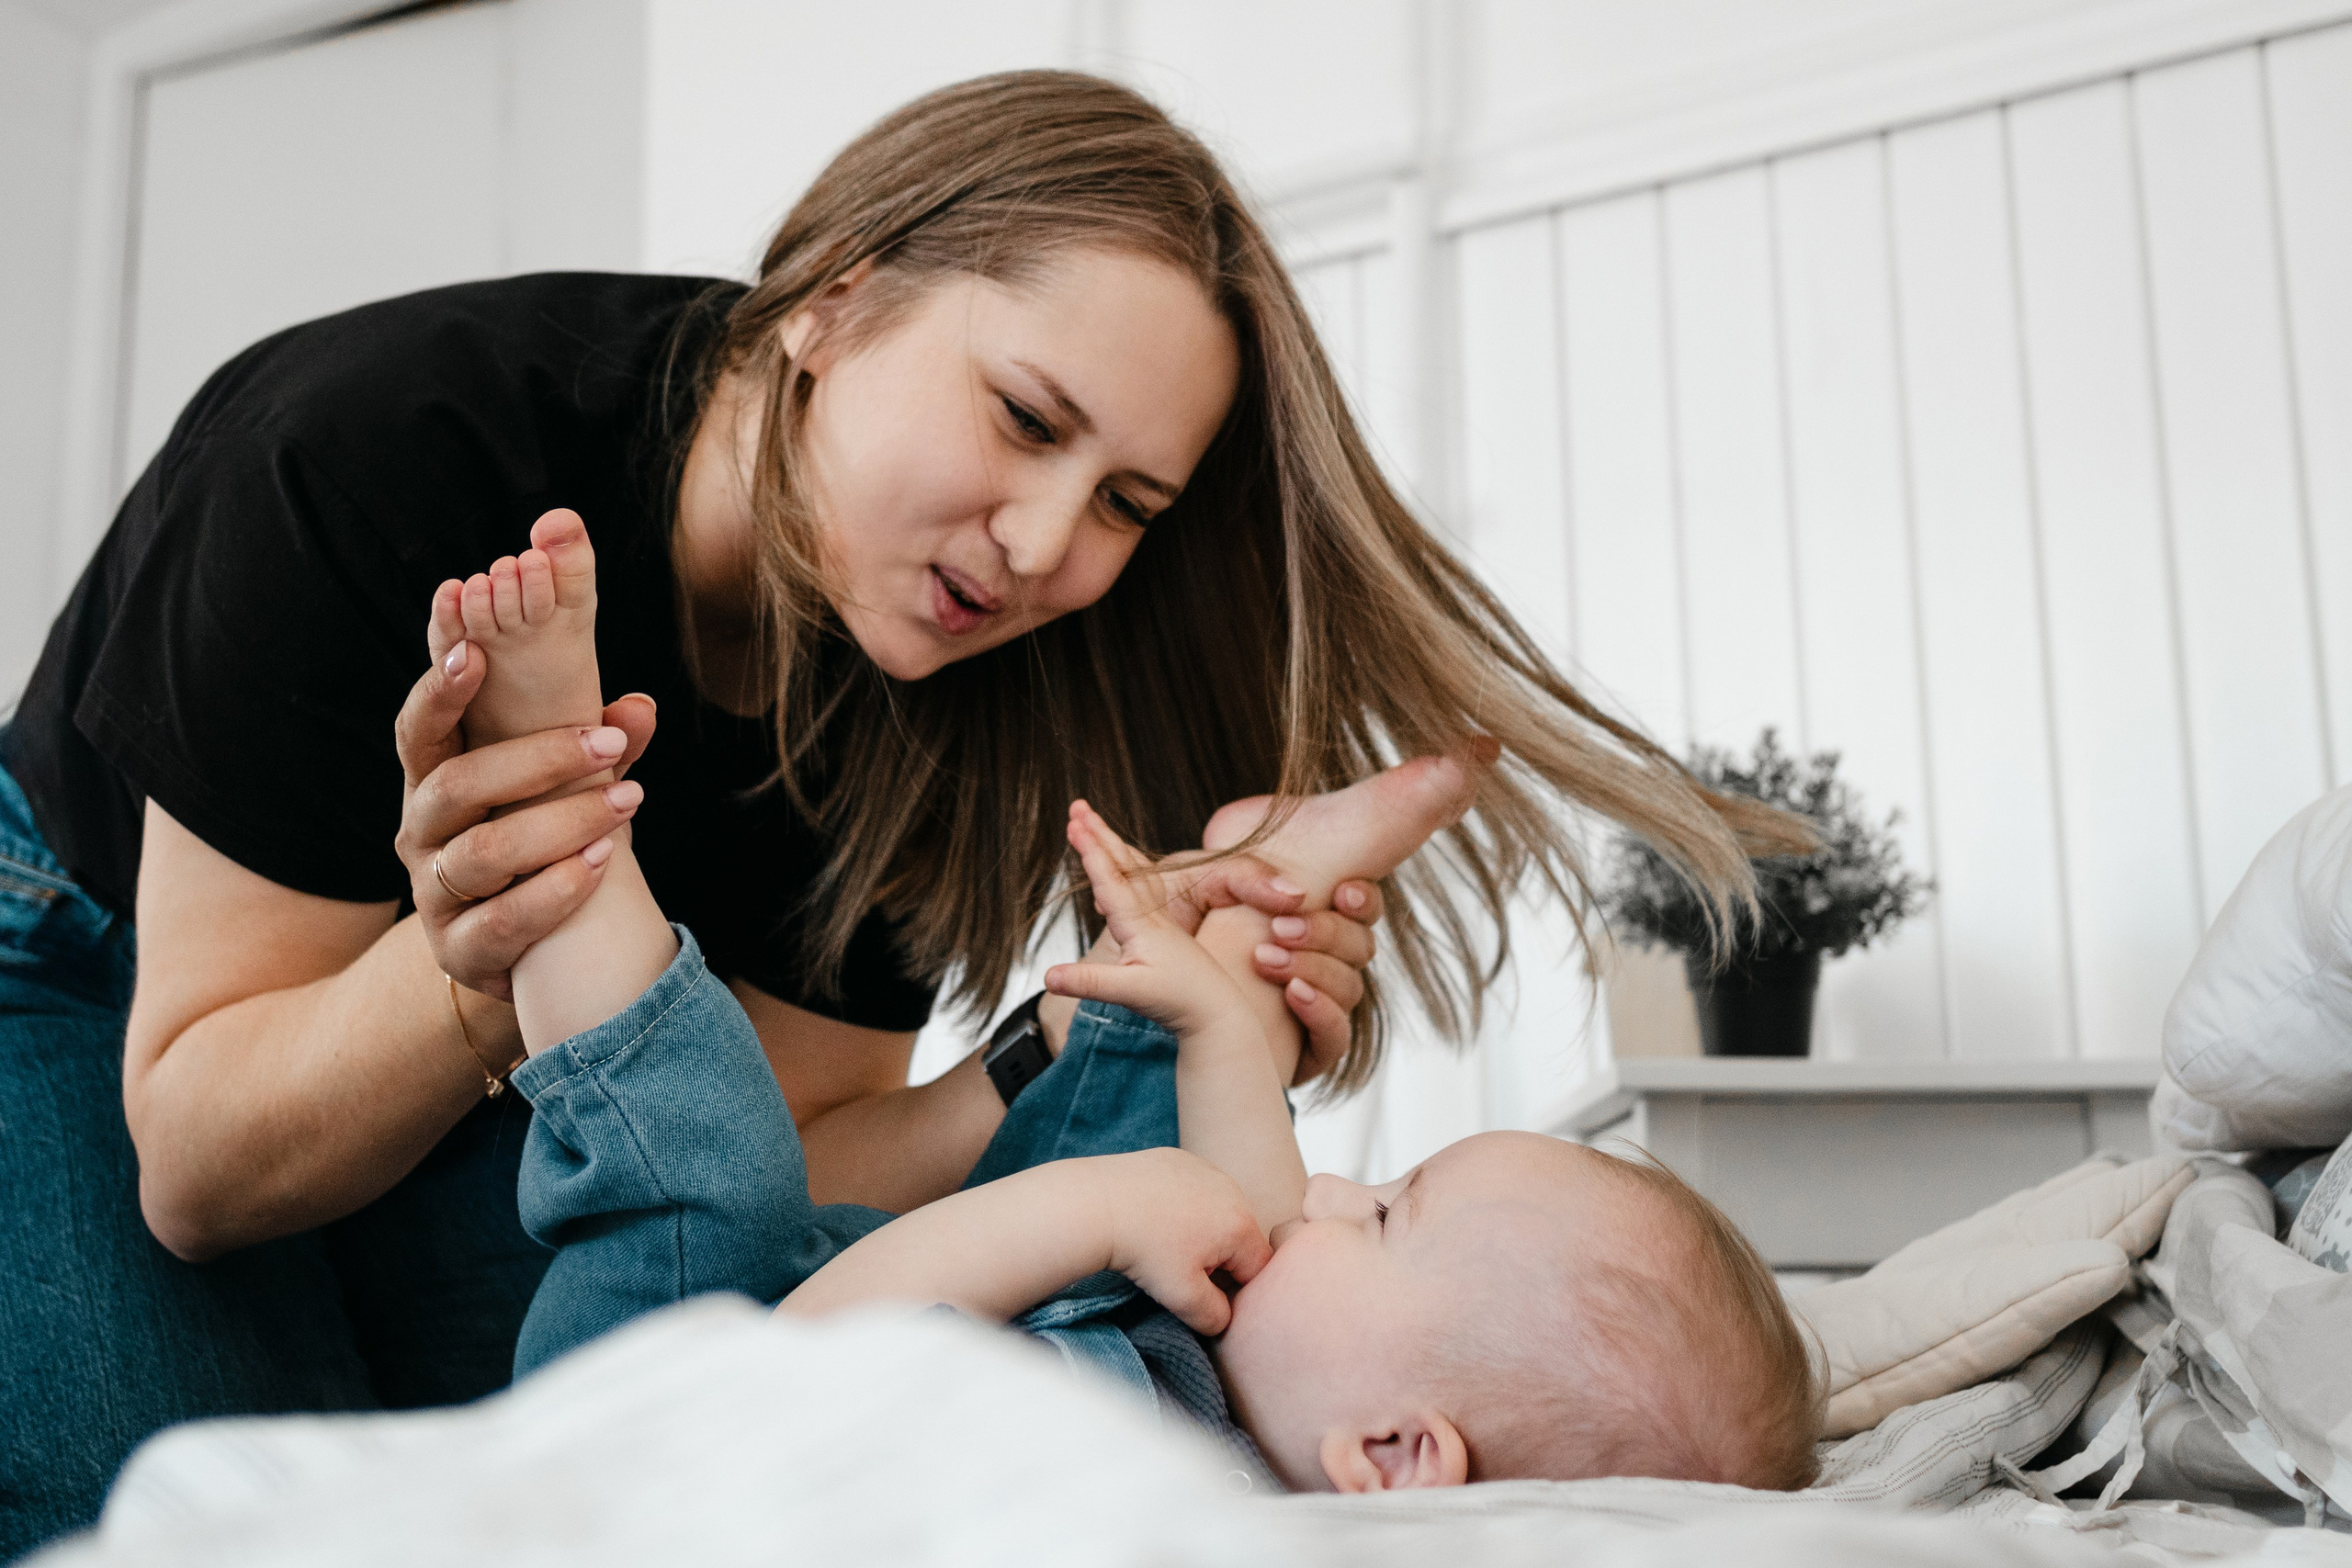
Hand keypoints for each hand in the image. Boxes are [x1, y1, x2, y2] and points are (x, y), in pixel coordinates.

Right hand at [393, 641, 655, 1000]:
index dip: (439, 691)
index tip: (475, 651)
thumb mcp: (564, 791)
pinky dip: (557, 889)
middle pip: (457, 785)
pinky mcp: (460, 949)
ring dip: (561, 824)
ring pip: (484, 853)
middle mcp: (420, 833)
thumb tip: (639, 707)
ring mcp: (433, 894)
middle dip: (538, 759)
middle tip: (609, 744)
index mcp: (434, 782)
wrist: (522, 949)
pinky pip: (503, 919)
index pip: (420, 731)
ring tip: (625, 802)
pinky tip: (600, 864)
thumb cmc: (541, 844)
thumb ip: (596, 748)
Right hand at [1044, 802, 1255, 1039]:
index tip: (1075, 822)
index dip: (1091, 851)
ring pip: (1132, 873)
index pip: (1110, 879)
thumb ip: (1089, 982)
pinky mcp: (1162, 930)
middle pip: (1120, 865)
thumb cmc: (1178, 1002)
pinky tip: (1121, 869)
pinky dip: (1126, 869)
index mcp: (1141, 923)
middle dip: (1097, 834)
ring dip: (1111, 846)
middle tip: (1077, 805)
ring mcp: (1158, 920)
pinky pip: (1141, 888)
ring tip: (1093, 825)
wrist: (1218, 1013)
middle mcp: (1150, 914)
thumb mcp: (1130, 992)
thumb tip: (1047, 977)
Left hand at [1097, 1149, 1271, 1335]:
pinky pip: (1192, 1189)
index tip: (1200, 1291)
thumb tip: (1224, 1318)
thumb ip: (1216, 1317)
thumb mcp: (1183, 1298)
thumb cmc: (1144, 1250)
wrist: (1098, 1205)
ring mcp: (1205, 1169)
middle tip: (1177, 1267)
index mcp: (1241, 1224)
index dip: (1233, 1288)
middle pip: (1238, 1238)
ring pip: (1216, 1212)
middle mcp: (1232, 1189)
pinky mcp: (1179, 1158)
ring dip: (1199, 1232)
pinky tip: (1152, 1215)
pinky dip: (1179, 1205)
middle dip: (1216, 1259)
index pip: (1257, 1268)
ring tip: (1163, 1241)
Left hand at [1142, 849, 1384, 1082]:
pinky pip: (1335, 1037)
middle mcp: (1317, 961)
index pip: (1359, 908)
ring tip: (1265, 959)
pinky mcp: (1301, 1051)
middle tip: (1281, 930)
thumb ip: (1245, 873)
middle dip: (1328, 934)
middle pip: (1360, 946)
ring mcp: (1312, 1006)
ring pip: (1350, 988)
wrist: (1131, 973)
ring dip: (1316, 969)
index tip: (1341, 893)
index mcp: (1305, 917)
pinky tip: (1293, 994)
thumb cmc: (1167, 920)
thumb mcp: (1197, 882)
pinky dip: (1322, 1012)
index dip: (1362, 900)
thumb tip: (1295, 895)